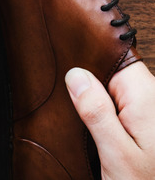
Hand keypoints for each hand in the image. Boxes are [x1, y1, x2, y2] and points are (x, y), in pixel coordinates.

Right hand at [66, 61, 154, 178]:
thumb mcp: (116, 154)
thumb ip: (96, 112)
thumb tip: (76, 76)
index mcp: (149, 99)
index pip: (116, 61)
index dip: (90, 66)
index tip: (68, 80)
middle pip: (117, 77)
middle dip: (93, 90)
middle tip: (79, 116)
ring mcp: (153, 115)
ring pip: (120, 95)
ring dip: (101, 109)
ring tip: (95, 134)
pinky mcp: (150, 129)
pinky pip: (125, 112)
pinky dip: (110, 121)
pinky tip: (102, 137)